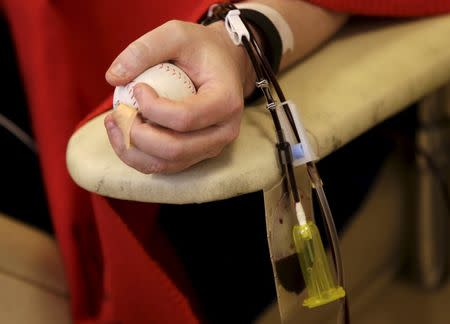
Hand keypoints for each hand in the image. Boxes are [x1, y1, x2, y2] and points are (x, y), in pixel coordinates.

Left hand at [104, 20, 255, 173]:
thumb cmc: (202, 49)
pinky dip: (137, 155)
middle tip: (119, 112)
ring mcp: (211, 147)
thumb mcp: (177, 33)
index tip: (137, 88)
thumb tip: (113, 79)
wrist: (224, 64)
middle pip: (175, 149)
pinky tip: (123, 133)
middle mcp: (223, 132)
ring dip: (133, 149)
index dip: (152, 108)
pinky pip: (164, 166)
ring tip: (114, 123)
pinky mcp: (197, 154)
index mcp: (226, 102)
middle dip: (137, 135)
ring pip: (167, 164)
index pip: (185, 119)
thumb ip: (145, 50)